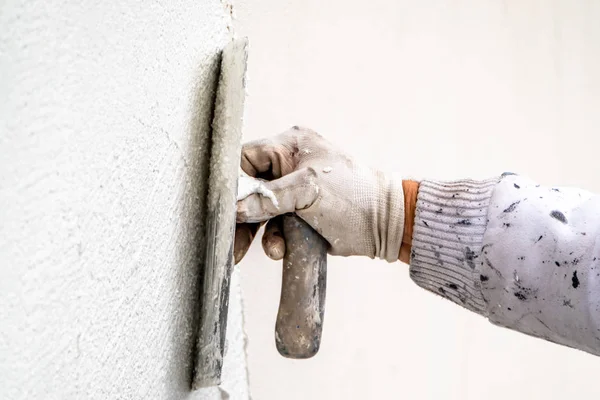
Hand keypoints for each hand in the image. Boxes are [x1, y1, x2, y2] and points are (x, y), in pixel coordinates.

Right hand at [234, 126, 407, 263]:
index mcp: (290, 146)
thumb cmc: (354, 196)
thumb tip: (235, 208)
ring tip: (272, 248)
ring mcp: (292, 192)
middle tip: (232, 239)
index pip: (246, 157)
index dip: (235, 182)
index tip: (226, 206)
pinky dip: (274, 240)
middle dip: (243, 216)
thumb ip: (269, 198)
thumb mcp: (309, 191)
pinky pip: (273, 227)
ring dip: (259, 232)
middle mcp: (287, 166)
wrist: (385, 226)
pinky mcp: (297, 215)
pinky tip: (282, 249)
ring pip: (259, 212)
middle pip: (249, 188)